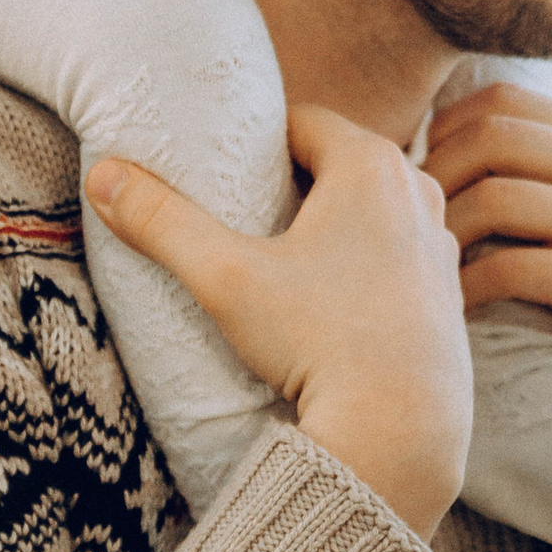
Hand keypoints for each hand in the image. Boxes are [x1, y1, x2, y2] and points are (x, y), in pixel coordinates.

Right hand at [88, 105, 470, 536]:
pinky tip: (331, 301)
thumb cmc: (318, 341)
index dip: (257, 142)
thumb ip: (161, 222)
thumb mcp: (225, 277)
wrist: (401, 429)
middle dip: (292, 182)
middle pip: (339, 164)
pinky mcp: (450, 292)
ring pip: (373, 211)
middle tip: (244, 215)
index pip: (301, 122)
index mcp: (371, 164)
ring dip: (333, 225)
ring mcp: (442, 242)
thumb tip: (101, 176)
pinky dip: (365, 264)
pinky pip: (397, 256)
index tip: (224, 170)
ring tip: (285, 261)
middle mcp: (418, 190)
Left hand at [422, 84, 551, 463]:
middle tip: (402, 225)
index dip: (443, 133)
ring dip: (441, 233)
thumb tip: (424, 146)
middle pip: (492, 137)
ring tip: (422, 267)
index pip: (503, 101)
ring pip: (493, 197)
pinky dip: (463, 288)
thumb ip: (537, 173)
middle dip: (433, 176)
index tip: (417, 182)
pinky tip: (451, 310)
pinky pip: (506, 267)